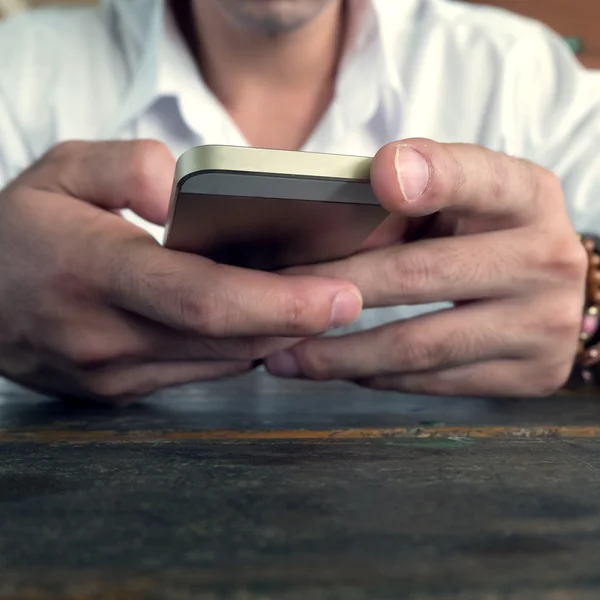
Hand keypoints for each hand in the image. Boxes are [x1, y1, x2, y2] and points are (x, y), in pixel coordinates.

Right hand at [0, 141, 361, 403]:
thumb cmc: (19, 230)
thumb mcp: (60, 170)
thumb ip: (125, 167)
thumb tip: (181, 195)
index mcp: (92, 273)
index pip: (202, 299)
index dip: (278, 302)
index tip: (339, 295)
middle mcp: (106, 336)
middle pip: (225, 340)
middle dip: (296, 323)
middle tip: (350, 300)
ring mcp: (114, 373)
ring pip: (218, 363)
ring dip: (273, 337)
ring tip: (315, 306)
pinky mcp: (120, 391)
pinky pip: (198, 373)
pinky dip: (238, 349)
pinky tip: (262, 323)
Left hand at [265, 139, 586, 396]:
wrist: (546, 286)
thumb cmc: (482, 234)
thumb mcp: (456, 202)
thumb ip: (400, 209)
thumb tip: (317, 244)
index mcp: (525, 196)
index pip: (476, 178)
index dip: (430, 174)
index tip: (381, 175)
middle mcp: (547, 259)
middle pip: (419, 275)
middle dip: (335, 288)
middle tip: (277, 295)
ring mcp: (545, 324)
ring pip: (419, 346)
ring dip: (340, 354)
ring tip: (285, 354)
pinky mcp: (533, 374)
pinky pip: (434, 382)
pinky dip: (376, 376)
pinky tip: (341, 368)